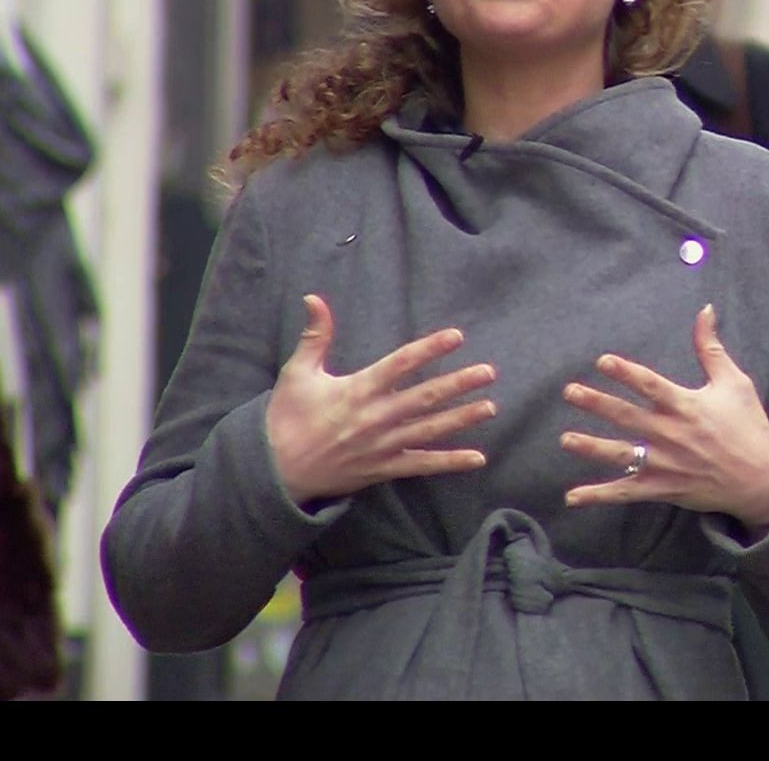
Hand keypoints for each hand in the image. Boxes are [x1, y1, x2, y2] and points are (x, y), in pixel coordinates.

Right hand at [265, 295, 497, 504]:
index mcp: (358, 390)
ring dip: (462, 418)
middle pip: (425, 398)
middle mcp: (376, 418)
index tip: (456, 337)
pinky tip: (477, 458)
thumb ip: (315, 335)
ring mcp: (383, 445)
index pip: (401, 364)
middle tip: (488, 372)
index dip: (429, 349)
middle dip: (459, 384)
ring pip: (430, 430)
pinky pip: (422, 465)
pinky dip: (450, 462)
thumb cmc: (287, 419)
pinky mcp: (384, 468)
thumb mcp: (297, 373)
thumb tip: (314, 297)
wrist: (277, 472)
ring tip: (490, 407)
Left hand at [561, 305, 768, 530]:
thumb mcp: (735, 382)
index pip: (650, 385)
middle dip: (596, 404)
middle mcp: (672, 434)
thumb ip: (711, 348)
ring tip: (565, 439)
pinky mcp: (663, 488)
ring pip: (621, 454)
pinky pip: (626, 492)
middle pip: (627, 417)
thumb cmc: (748, 426)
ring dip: (591, 447)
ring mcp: (665, 464)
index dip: (626, 372)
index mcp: (687, 406)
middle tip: (569, 392)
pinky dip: (599, 495)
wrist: (763, 479)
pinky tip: (572, 496)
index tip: (602, 361)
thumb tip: (705, 310)